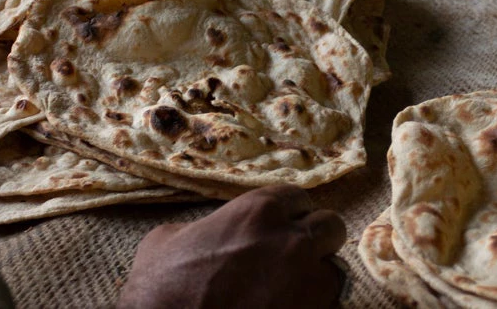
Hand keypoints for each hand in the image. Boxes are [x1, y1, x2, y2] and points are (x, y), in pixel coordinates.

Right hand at [116, 185, 346, 308]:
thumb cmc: (161, 285)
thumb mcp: (171, 237)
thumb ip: (207, 226)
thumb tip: (212, 232)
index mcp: (259, 210)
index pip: (298, 197)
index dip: (290, 214)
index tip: (282, 227)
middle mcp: (291, 240)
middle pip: (331, 227)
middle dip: (316, 240)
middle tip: (295, 257)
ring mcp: (306, 282)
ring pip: (335, 270)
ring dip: (318, 277)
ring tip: (294, 290)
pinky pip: (330, 306)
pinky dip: (315, 308)